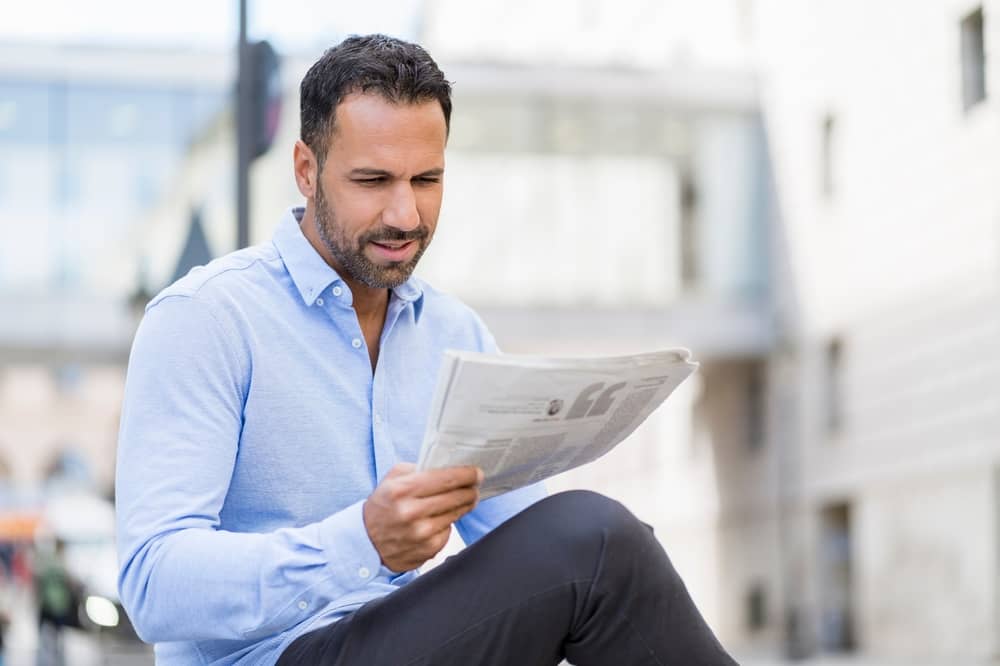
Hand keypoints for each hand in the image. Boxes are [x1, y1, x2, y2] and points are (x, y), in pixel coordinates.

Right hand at [362, 463, 482, 572]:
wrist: (366, 541)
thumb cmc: (382, 506)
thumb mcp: (392, 480)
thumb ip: (417, 469)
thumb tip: (447, 466)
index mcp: (402, 490)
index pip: (445, 478)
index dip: (466, 474)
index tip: (476, 472)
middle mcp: (411, 513)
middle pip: (457, 496)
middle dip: (470, 489)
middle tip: (475, 485)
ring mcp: (421, 534)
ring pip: (456, 514)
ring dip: (464, 505)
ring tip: (463, 499)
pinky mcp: (428, 550)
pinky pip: (449, 531)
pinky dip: (449, 523)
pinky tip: (441, 519)